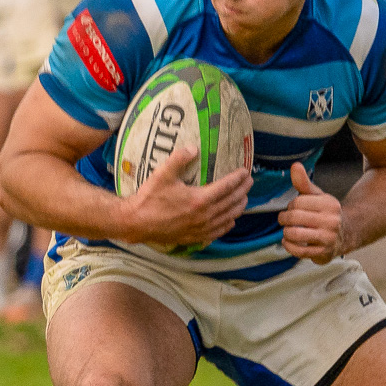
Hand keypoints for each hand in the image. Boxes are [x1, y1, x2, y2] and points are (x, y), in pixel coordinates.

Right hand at [120, 147, 251, 248]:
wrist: (136, 223)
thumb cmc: (149, 198)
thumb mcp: (163, 174)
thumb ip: (179, 158)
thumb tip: (194, 148)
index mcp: (200, 199)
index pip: (226, 187)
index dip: (238, 178)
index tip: (245, 171)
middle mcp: (204, 216)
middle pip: (231, 202)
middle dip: (243, 191)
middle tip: (249, 182)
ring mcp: (201, 229)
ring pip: (228, 218)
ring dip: (238, 208)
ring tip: (244, 199)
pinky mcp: (194, 237)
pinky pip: (217, 232)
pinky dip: (227, 224)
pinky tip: (230, 221)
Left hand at [279, 163, 344, 262]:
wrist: (345, 234)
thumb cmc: (325, 213)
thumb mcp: (316, 196)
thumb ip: (304, 182)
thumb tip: (295, 165)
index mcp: (329, 204)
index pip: (298, 202)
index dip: (290, 205)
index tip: (292, 208)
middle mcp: (331, 221)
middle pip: (294, 218)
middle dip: (284, 219)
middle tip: (284, 220)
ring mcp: (328, 238)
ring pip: (295, 235)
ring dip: (286, 233)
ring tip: (287, 231)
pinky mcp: (323, 253)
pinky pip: (299, 251)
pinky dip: (289, 246)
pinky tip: (288, 242)